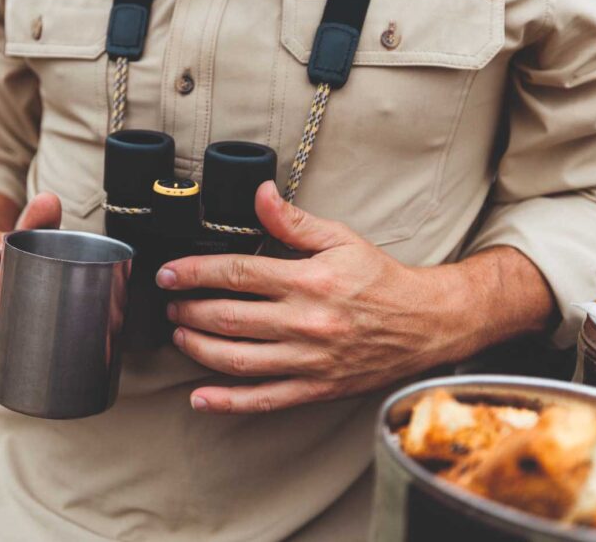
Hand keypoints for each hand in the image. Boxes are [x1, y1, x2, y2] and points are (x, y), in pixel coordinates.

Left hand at [157, 181, 551, 413]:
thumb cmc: (381, 279)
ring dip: (198, 348)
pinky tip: (200, 397)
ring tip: (180, 334)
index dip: (195, 272)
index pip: (237, 273)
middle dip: (189, 309)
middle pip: (229, 317)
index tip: (169, 273)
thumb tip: (260, 193)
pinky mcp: (315, 388)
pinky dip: (228, 402)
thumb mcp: (341, 239)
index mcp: (308, 281)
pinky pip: (264, 399)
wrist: (427, 324)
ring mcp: (308, 360)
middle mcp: (305, 322)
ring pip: (237, 359)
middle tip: (171, 303)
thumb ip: (294, 221)